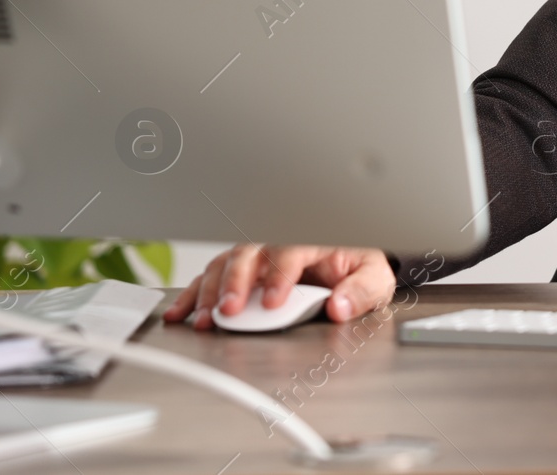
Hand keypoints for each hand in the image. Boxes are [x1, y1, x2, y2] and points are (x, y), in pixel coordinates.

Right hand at [163, 245, 395, 329]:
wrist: (354, 264)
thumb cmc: (361, 268)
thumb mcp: (375, 278)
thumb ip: (361, 291)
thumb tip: (340, 306)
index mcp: (316, 239)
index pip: (292, 251)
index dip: (280, 275)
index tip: (274, 302)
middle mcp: (282, 243)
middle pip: (252, 253)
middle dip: (237, 281)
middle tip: (230, 309)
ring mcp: (260, 255)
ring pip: (227, 263)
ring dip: (212, 291)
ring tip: (205, 317)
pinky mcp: (245, 270)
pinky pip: (214, 276)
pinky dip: (194, 294)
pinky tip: (181, 312)